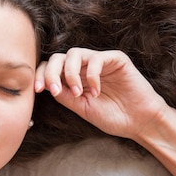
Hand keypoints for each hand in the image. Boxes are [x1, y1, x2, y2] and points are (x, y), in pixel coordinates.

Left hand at [34, 48, 167, 138]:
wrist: (139, 122)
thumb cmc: (112, 117)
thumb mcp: (82, 108)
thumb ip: (64, 95)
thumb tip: (43, 84)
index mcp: (74, 78)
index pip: (51, 68)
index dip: (41, 75)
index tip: (36, 90)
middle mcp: (85, 67)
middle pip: (58, 57)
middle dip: (51, 72)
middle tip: (55, 90)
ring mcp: (100, 61)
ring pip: (74, 53)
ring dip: (70, 73)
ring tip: (78, 93)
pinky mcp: (116, 59)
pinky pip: (96, 58)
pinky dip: (92, 75)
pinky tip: (96, 91)